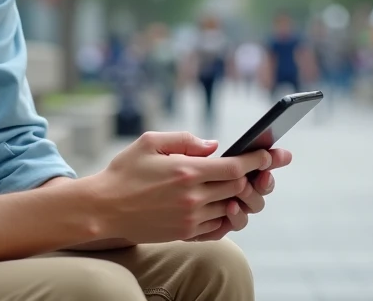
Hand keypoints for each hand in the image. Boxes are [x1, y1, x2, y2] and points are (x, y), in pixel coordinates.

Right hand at [84, 131, 284, 243]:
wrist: (103, 208)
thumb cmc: (125, 171)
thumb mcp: (150, 142)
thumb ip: (185, 140)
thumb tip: (214, 146)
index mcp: (186, 171)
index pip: (235, 167)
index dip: (256, 161)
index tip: (269, 155)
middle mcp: (192, 197)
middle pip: (238, 188)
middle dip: (255, 178)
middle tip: (264, 170)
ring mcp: (190, 219)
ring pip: (231, 209)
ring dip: (240, 198)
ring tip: (243, 187)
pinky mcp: (185, 234)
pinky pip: (218, 228)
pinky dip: (226, 216)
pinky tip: (224, 206)